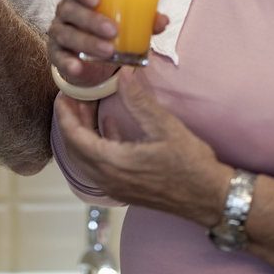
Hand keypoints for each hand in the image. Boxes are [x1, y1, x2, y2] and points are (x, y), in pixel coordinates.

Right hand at [47, 0, 168, 88]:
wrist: (94, 58)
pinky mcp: (56, 53)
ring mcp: (59, 31)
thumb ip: (143, 18)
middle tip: (113, 30)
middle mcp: (66, 9)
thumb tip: (162, 20)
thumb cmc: (109, 28)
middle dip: (91, 19)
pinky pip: (58, 56)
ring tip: (109, 51)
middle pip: (70, 8)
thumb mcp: (127, 22)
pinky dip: (67, 62)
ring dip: (87, 41)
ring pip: (66, 33)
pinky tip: (79, 67)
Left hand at [53, 79, 227, 223]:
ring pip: (86, 158)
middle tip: (71, 97)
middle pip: (75, 149)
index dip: (65, 114)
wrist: (210, 198)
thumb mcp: (165, 127)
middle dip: (70, 122)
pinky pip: (100, 165)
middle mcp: (108, 179)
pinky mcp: (126, 189)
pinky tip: (109, 126)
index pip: (74, 137)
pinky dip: (98, 145)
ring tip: (86, 108)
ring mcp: (116, 187)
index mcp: (112, 164)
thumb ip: (139, 101)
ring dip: (82, 133)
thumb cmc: (191, 165)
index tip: (63, 94)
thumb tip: (123, 75)